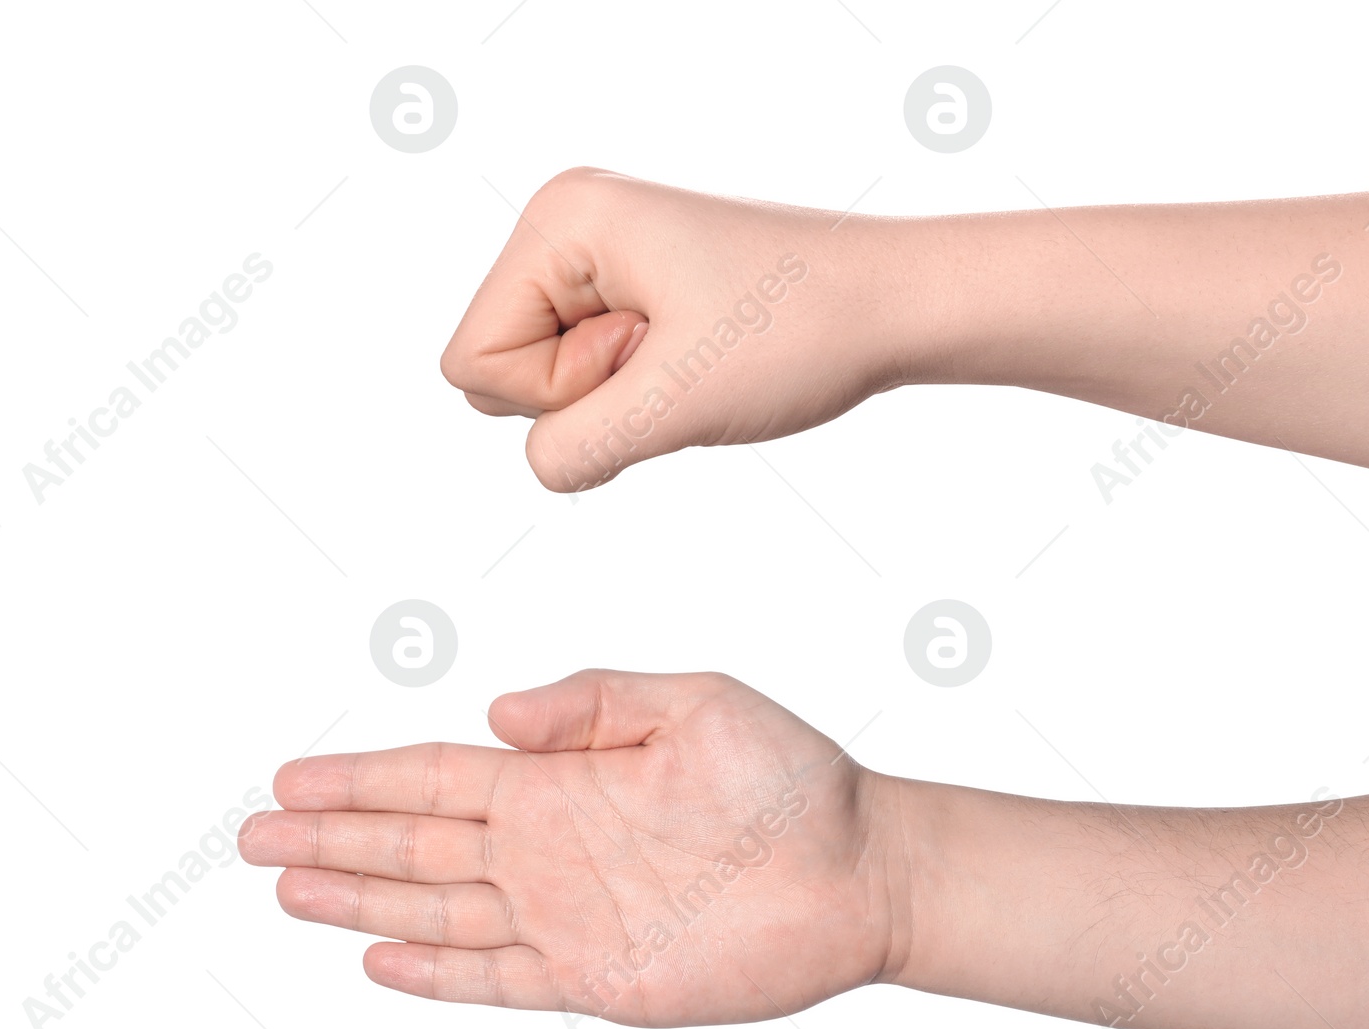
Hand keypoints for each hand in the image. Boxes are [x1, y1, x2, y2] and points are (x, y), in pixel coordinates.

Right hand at [238, 669, 902, 1025]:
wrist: (860, 872)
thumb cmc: (790, 780)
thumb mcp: (694, 704)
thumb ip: (593, 702)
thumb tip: (496, 711)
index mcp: (561, 780)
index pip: (433, 776)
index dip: (358, 779)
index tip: (287, 779)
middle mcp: (548, 850)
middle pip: (414, 844)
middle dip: (332, 840)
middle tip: (252, 839)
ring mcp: (567, 919)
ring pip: (437, 912)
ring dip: (362, 903)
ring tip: (289, 893)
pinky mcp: (599, 981)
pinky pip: (499, 981)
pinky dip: (438, 975)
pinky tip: (380, 961)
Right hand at [440, 168, 902, 491]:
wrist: (894, 307)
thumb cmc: (802, 334)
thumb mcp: (676, 405)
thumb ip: (578, 446)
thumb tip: (542, 467)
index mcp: (561, 220)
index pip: (475, 361)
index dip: (557, 394)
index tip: (649, 354)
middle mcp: (567, 227)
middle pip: (496, 373)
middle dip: (582, 395)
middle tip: (674, 356)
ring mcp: (597, 261)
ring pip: (541, 386)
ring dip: (616, 400)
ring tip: (692, 357)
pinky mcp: (627, 295)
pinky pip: (585, 382)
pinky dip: (636, 397)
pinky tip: (694, 365)